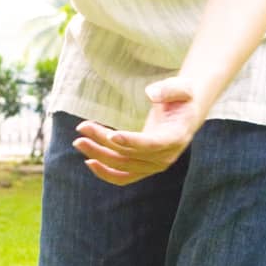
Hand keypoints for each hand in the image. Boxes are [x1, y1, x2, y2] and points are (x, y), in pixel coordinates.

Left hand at [73, 77, 206, 185]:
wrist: (186, 114)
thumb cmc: (181, 98)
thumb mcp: (181, 87)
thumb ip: (169, 89)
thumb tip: (151, 93)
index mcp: (176, 137)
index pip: (153, 144)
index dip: (132, 141)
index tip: (111, 135)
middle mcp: (166, 156)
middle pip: (130, 154)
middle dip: (103, 141)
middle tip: (82, 127)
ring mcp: (155, 166)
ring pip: (123, 165)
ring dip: (98, 155)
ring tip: (79, 140)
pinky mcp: (145, 168)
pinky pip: (124, 177)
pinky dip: (106, 173)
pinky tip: (89, 162)